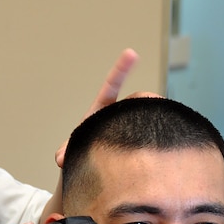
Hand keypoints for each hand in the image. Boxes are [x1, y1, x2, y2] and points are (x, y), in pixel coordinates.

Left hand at [54, 48, 160, 167]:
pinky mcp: (141, 138)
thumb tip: (61, 158)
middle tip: (153, 104)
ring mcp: (131, 124)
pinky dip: (157, 135)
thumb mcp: (72, 151)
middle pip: (136, 99)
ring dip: (152, 120)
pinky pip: (152, 131)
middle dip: (145, 101)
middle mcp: (118, 114)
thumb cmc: (82, 154)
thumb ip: (66, 152)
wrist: (93, 169)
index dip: (121, 69)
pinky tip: (162, 144)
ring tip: (157, 128)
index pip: (111, 86)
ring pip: (147, 115)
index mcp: (101, 110)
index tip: (131, 53)